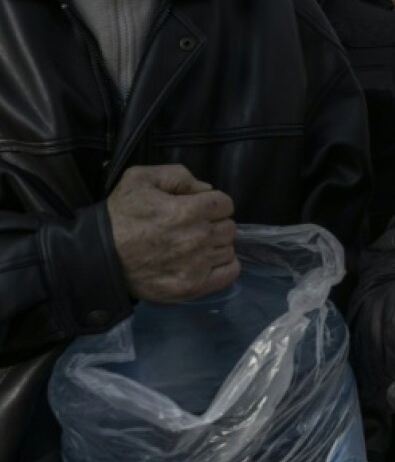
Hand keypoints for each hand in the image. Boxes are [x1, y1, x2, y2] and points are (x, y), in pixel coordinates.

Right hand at [107, 165, 238, 302]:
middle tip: (193, 227)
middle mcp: (198, 238)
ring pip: (228, 249)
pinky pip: (229, 273)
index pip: (225, 204)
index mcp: (189, 210)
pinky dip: (223, 266)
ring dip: (216, 245)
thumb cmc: (120, 215)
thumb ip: (178, 175)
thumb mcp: (141, 179)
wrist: (98, 256)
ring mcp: (197, 265)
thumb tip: (205, 189)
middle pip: (228, 227)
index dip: (213, 203)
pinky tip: (206, 261)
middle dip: (215, 223)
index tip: (198, 208)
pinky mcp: (192, 286)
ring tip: (194, 245)